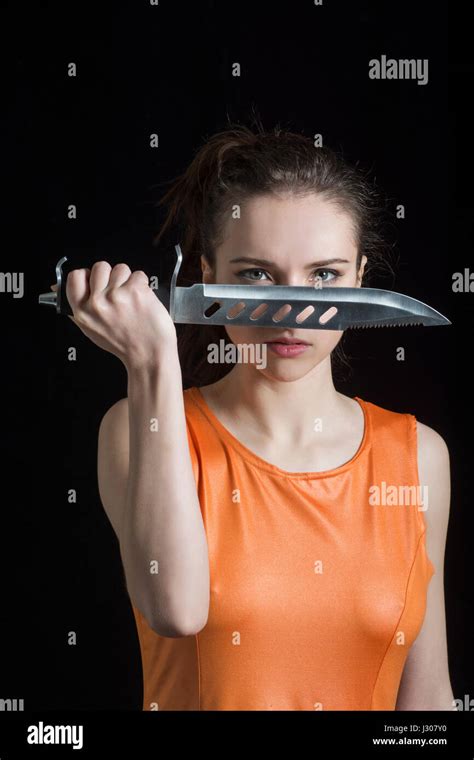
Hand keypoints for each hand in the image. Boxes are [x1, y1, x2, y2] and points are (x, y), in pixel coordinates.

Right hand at [55, 261, 177, 368]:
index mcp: (83, 312)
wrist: (149, 355)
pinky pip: (138, 275)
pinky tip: (142, 301)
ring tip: (132, 299)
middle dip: (110, 276)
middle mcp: (97, 303)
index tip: (95, 280)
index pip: (75, 277)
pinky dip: (143, 285)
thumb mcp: (92, 330)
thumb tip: (60, 287)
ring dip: (128, 280)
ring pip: (120, 268)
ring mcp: (116, 295)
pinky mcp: (136, 291)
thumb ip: (78, 308)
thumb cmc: (125, 345)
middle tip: (118, 294)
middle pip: (99, 267)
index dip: (87, 275)